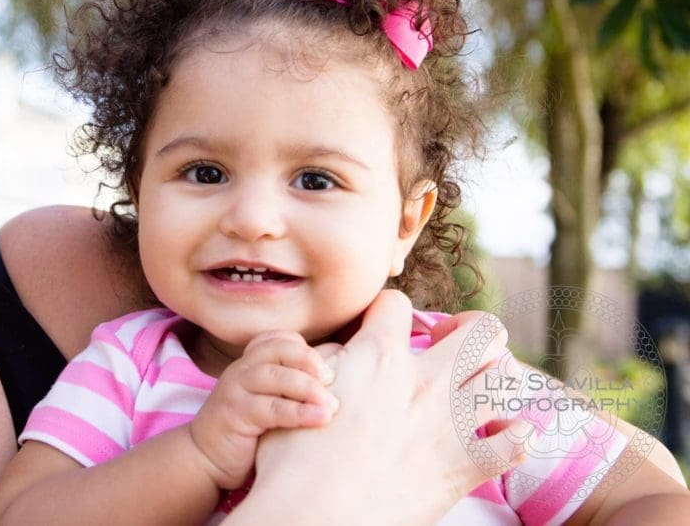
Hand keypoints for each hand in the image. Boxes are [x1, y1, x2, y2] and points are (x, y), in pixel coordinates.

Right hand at [188, 330, 338, 489]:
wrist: (205, 458)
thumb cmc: (248, 429)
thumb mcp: (271, 399)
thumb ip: (295, 383)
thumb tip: (340, 367)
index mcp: (252, 361)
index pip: (281, 339)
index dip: (307, 350)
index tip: (329, 371)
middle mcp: (242, 368)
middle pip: (279, 348)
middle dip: (310, 360)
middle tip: (333, 380)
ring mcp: (236, 389)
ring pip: (275, 376)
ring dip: (308, 388)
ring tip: (332, 405)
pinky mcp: (235, 414)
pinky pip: (271, 408)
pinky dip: (299, 412)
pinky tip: (321, 419)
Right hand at [228, 291, 528, 524]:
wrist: (310, 518)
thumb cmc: (292, 458)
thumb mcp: (302, 389)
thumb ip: (334, 360)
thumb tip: (350, 350)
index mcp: (378, 356)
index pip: (397, 304)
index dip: (387, 311)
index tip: (384, 329)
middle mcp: (424, 381)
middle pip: (481, 331)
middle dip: (470, 330)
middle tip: (448, 348)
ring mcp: (451, 424)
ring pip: (507, 377)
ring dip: (495, 377)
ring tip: (474, 387)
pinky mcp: (465, 468)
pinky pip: (517, 441)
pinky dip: (514, 435)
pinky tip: (497, 435)